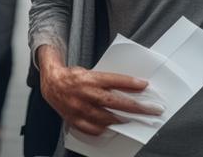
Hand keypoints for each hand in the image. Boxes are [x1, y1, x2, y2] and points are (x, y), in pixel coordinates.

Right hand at [37, 51, 160, 136]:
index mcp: (91, 79)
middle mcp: (86, 94)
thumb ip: (107, 80)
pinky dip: (104, 129)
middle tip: (151, 109)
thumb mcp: (91, 72)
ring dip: (122, 120)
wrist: (52, 84)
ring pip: (106, 118)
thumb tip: (128, 86)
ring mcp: (80, 108)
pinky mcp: (75, 120)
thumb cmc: (74, 77)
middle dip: (135, 107)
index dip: (131, 83)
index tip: (145, 85)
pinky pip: (93, 129)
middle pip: (115, 102)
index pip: (115, 80)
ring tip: (133, 120)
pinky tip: (111, 127)